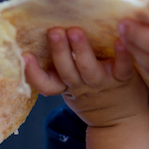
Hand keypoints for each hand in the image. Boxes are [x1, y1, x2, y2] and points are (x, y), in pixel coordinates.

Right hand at [23, 27, 148, 126]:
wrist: (122, 120)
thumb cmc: (93, 95)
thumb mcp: (72, 86)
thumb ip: (63, 64)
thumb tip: (45, 28)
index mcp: (67, 85)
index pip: (46, 84)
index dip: (33, 73)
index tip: (25, 56)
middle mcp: (82, 85)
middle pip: (66, 71)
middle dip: (59, 50)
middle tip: (54, 31)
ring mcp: (102, 82)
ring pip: (88, 68)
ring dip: (81, 49)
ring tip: (76, 31)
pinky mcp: (123, 79)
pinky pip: (122, 68)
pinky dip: (122, 55)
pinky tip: (121, 40)